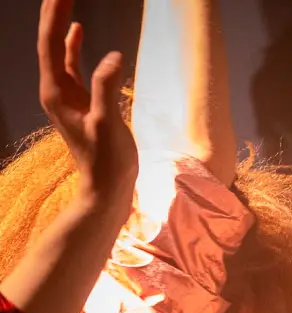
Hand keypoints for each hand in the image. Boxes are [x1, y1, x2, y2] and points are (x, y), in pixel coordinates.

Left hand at [37, 0, 137, 206]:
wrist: (105, 188)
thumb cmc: (107, 160)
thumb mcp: (108, 123)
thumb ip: (106, 88)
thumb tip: (113, 56)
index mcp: (56, 91)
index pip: (51, 44)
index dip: (56, 15)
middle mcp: (54, 89)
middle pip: (48, 41)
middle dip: (54, 12)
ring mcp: (65, 94)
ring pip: (57, 49)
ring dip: (60, 23)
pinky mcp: (79, 100)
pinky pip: (70, 63)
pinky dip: (71, 44)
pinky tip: (77, 30)